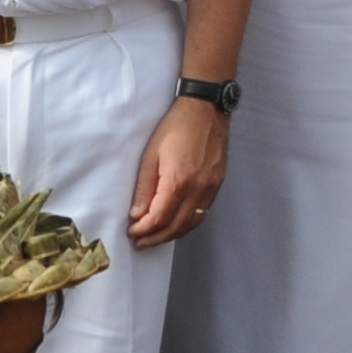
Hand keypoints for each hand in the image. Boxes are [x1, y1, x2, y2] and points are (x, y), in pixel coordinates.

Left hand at [128, 91, 227, 246]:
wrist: (207, 108)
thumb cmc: (175, 126)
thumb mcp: (151, 154)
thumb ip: (145, 188)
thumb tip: (138, 215)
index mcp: (178, 181)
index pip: (160, 217)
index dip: (144, 230)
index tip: (133, 232)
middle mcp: (198, 188)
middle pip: (177, 226)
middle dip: (157, 238)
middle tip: (142, 243)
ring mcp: (211, 187)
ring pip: (192, 222)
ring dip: (173, 234)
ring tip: (157, 238)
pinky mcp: (218, 183)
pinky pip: (202, 212)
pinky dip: (188, 223)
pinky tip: (177, 223)